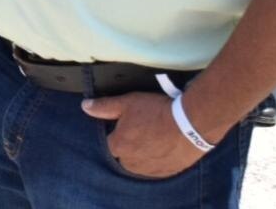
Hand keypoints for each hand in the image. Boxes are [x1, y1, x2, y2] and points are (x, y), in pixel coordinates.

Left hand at [83, 92, 205, 178]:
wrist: (191, 123)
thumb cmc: (156, 111)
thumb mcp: (127, 102)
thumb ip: (104, 106)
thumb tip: (85, 106)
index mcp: (119, 147)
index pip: (111, 142)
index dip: (118, 131)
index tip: (128, 122)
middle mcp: (132, 163)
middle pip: (125, 154)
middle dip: (130, 143)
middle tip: (143, 128)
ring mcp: (150, 170)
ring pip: (140, 162)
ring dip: (144, 152)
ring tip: (155, 135)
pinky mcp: (168, 172)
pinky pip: (157, 167)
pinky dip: (158, 158)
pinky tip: (165, 145)